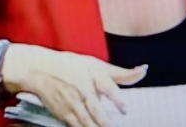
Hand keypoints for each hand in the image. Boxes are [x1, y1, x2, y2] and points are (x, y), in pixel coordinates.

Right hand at [1, 44, 147, 126]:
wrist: (41, 70)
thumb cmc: (73, 66)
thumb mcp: (98, 65)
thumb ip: (121, 73)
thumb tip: (144, 70)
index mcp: (93, 74)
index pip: (106, 87)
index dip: (116, 99)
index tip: (124, 109)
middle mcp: (83, 89)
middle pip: (96, 110)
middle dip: (105, 122)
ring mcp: (73, 103)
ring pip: (87, 122)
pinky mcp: (65, 114)